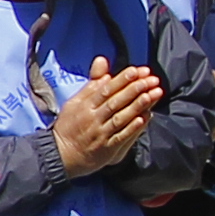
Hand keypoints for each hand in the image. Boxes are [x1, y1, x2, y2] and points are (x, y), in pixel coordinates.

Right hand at [51, 59, 159, 177]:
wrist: (62, 155)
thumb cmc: (70, 126)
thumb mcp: (75, 101)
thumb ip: (92, 82)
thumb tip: (102, 60)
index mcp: (85, 106)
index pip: (105, 90)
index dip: (121, 80)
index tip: (136, 70)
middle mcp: (93, 118)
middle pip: (115, 102)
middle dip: (134, 90)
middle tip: (150, 80)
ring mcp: (101, 134)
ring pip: (120, 118)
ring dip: (137, 106)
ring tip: (152, 95)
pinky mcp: (107, 149)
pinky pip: (121, 137)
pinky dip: (132, 128)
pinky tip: (144, 118)